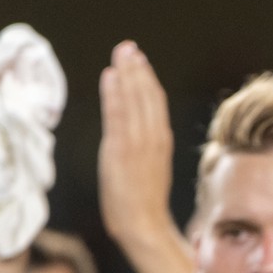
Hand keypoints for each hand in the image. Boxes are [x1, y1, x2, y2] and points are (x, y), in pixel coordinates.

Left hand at [98, 40, 173, 241]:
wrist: (143, 225)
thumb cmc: (142, 201)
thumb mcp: (148, 167)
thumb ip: (143, 145)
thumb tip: (133, 130)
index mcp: (162, 140)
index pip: (156, 101)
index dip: (147, 78)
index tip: (138, 59)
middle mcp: (154, 137)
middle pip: (147, 95)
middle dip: (137, 69)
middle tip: (127, 47)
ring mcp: (139, 143)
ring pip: (135, 100)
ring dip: (127, 74)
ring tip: (121, 53)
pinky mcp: (122, 151)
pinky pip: (119, 115)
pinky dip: (115, 93)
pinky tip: (110, 76)